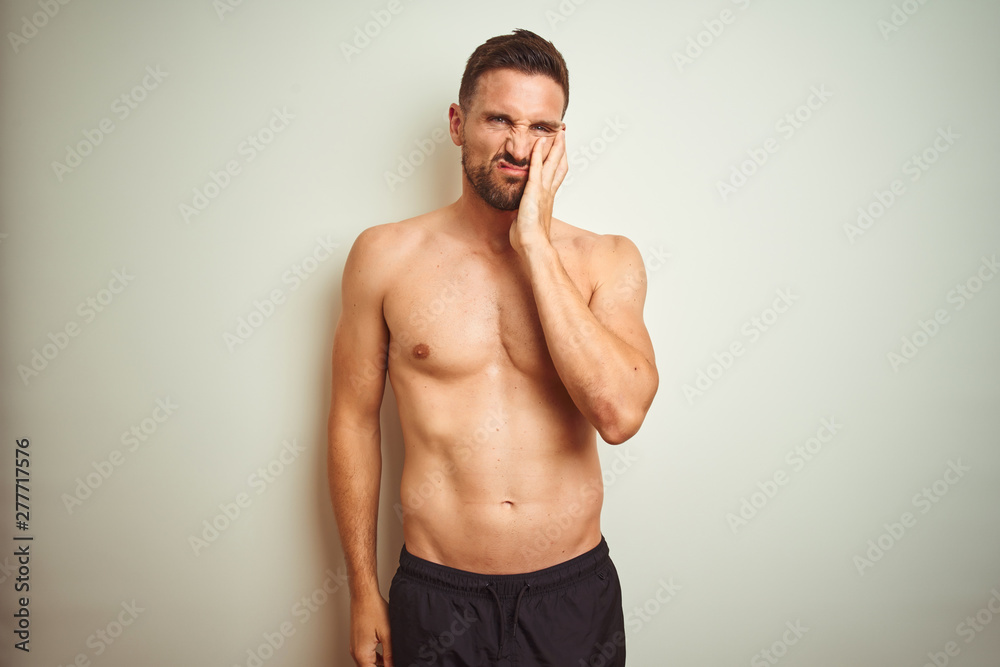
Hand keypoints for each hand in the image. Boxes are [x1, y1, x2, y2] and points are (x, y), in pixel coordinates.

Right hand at [350, 594, 392, 666]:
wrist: (364, 596)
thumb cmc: (373, 609)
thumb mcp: (387, 635)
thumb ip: (389, 654)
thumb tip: (392, 665)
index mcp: (362, 653)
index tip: (392, 666)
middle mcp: (355, 652)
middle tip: (392, 663)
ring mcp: (355, 646)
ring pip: (367, 663)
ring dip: (378, 665)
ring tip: (391, 660)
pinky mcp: (357, 641)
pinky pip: (365, 655)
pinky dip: (374, 658)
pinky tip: (384, 654)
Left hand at [510, 127, 567, 256]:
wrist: (532, 244)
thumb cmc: (529, 238)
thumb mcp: (527, 220)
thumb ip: (527, 211)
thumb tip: (521, 211)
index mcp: (547, 198)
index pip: (556, 176)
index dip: (560, 162)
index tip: (561, 152)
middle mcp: (548, 192)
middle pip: (558, 165)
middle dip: (561, 149)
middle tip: (563, 135)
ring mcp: (542, 190)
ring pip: (551, 163)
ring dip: (554, 146)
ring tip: (557, 133)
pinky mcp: (534, 190)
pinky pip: (536, 167)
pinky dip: (538, 153)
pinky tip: (539, 142)